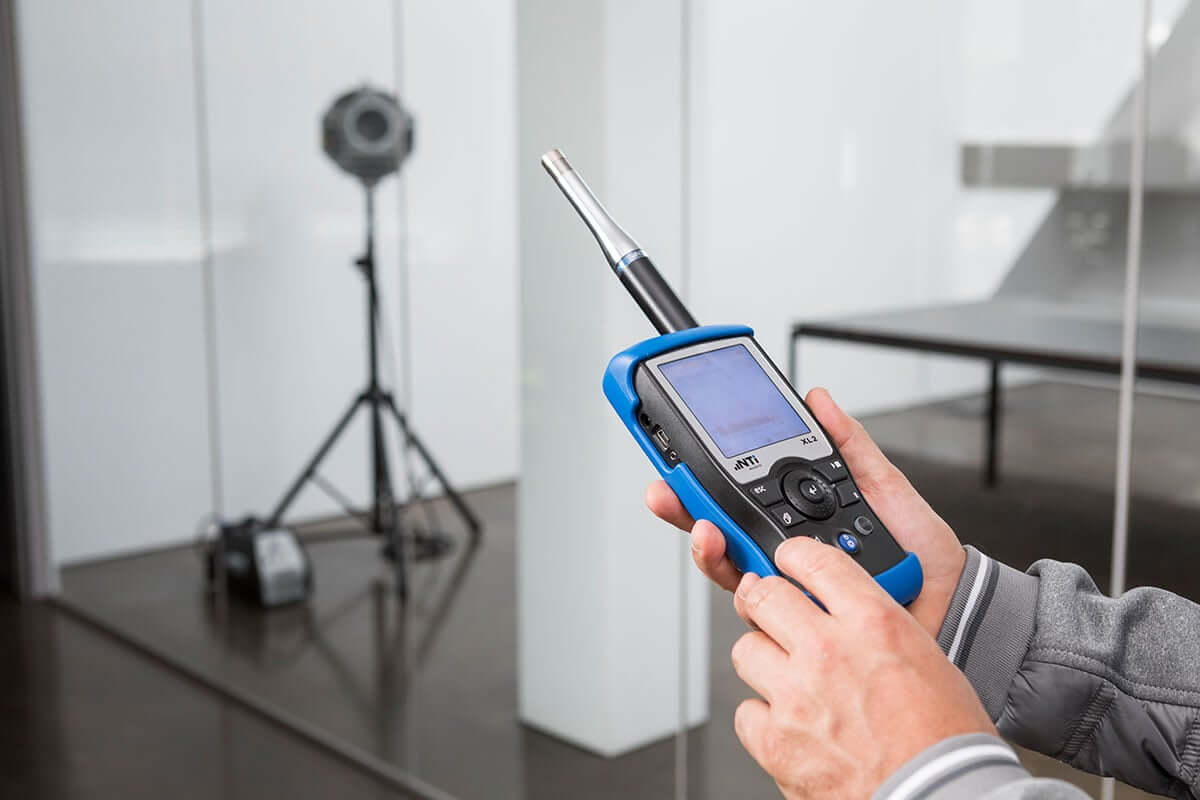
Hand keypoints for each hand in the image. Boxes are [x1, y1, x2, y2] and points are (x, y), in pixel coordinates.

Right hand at [645, 387, 964, 636]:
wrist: (959, 602)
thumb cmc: (922, 553)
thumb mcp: (882, 486)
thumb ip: (846, 444)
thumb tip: (817, 399)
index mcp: (795, 521)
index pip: (735, 499)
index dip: (700, 482)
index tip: (675, 460)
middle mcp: (783, 558)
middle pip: (718, 535)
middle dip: (687, 512)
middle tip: (671, 492)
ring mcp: (790, 594)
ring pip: (730, 574)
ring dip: (711, 549)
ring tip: (711, 531)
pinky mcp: (803, 627)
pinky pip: (762, 614)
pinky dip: (748, 592)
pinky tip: (748, 574)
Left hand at [730, 537, 993, 797]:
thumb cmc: (948, 742)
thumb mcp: (927, 658)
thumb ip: (878, 626)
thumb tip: (847, 613)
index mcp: (873, 623)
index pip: (812, 559)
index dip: (793, 556)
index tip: (789, 561)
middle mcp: (828, 651)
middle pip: (763, 595)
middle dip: (765, 599)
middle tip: (773, 610)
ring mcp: (796, 696)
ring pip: (746, 650)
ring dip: (763, 659)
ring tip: (787, 676)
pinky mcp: (776, 741)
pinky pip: (746, 711)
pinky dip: (762, 717)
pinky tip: (787, 723)